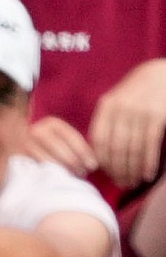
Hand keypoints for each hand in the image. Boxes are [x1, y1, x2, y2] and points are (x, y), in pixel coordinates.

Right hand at [16, 114, 97, 175]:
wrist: (15, 154)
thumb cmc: (47, 151)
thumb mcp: (59, 142)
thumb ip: (72, 146)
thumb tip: (92, 162)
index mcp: (51, 123)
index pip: (71, 137)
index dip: (84, 152)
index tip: (93, 166)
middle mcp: (36, 130)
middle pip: (60, 149)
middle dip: (74, 163)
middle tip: (82, 174)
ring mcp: (25, 144)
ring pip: (48, 160)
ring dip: (62, 171)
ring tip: (71, 179)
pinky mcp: (16, 159)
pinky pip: (36, 170)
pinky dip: (48, 177)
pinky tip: (56, 182)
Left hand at [89, 59, 165, 188]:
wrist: (162, 72)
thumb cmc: (137, 90)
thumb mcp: (117, 100)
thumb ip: (107, 123)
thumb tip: (97, 158)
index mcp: (107, 105)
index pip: (99, 141)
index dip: (102, 162)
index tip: (106, 176)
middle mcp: (121, 108)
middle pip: (115, 149)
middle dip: (117, 171)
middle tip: (121, 184)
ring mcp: (140, 111)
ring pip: (132, 150)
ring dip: (132, 171)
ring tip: (133, 182)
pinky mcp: (157, 114)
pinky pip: (150, 145)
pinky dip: (148, 163)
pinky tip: (147, 175)